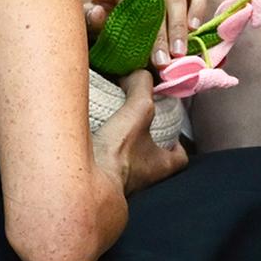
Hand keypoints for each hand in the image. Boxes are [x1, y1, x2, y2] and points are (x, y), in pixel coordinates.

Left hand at [84, 0, 209, 66]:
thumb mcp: (94, 15)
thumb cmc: (106, 12)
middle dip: (161, 33)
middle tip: (162, 61)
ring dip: (178, 27)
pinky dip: (198, 8)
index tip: (142, 52)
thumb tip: (99, 14)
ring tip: (178, 53)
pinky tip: (194, 28)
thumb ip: (93, 17)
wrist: (119, 2)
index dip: (139, 26)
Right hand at [93, 68, 187, 195]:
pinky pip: (105, 167)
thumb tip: (140, 73)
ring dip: (122, 148)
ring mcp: (121, 185)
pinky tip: (91, 139)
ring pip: (128, 164)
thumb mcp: (138, 111)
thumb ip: (142, 87)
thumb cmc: (117, 157)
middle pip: (153, 160)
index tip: (172, 130)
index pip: (180, 159)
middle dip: (145, 142)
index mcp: (160, 167)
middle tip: (136, 122)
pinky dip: (101, 154)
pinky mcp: (100, 182)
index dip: (178, 144)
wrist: (81, 187)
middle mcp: (143, 180)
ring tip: (111, 126)